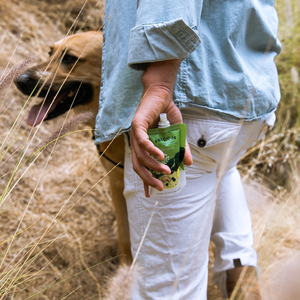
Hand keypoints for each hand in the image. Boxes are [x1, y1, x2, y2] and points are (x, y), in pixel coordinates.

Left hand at [130, 59, 192, 196]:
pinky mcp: (137, 124)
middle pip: (138, 165)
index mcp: (143, 146)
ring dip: (153, 165)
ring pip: (140, 155)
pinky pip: (142, 141)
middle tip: (160, 187)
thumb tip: (189, 164)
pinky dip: (151, 150)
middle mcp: (136, 142)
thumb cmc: (167, 112)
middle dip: (149, 178)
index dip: (145, 181)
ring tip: (166, 170)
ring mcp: (135, 133)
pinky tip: (161, 156)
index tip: (151, 194)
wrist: (162, 93)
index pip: (142, 167)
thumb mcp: (178, 134)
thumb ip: (182, 148)